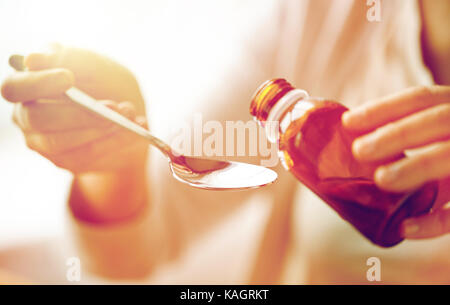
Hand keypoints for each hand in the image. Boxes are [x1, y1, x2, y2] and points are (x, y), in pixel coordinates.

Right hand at [1, 44, 147, 172]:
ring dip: (100, 129)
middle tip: (112, 105)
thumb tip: (34, 59)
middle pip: (38, 119)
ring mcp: (45, 144)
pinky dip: (116, 141)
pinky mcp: (67, 162)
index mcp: (28, 87)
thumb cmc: (105, 83)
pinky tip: (136, 129)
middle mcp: (28, 118)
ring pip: (62, 143)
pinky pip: (88, 155)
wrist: (127, 115)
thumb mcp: (97, 65)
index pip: (15, 88)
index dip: (38, 83)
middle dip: (79, 113)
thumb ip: (72, 59)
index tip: (68, 78)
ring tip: (129, 114)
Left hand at [342, 86, 449, 238]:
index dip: (383, 108)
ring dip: (416, 167)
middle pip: (439, 120)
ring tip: (380, 180)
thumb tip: (357, 142)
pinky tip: (406, 227)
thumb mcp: (442, 135)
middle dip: (396, 134)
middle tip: (359, 150)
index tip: (347, 121)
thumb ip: (415, 136)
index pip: (422, 98)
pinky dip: (438, 220)